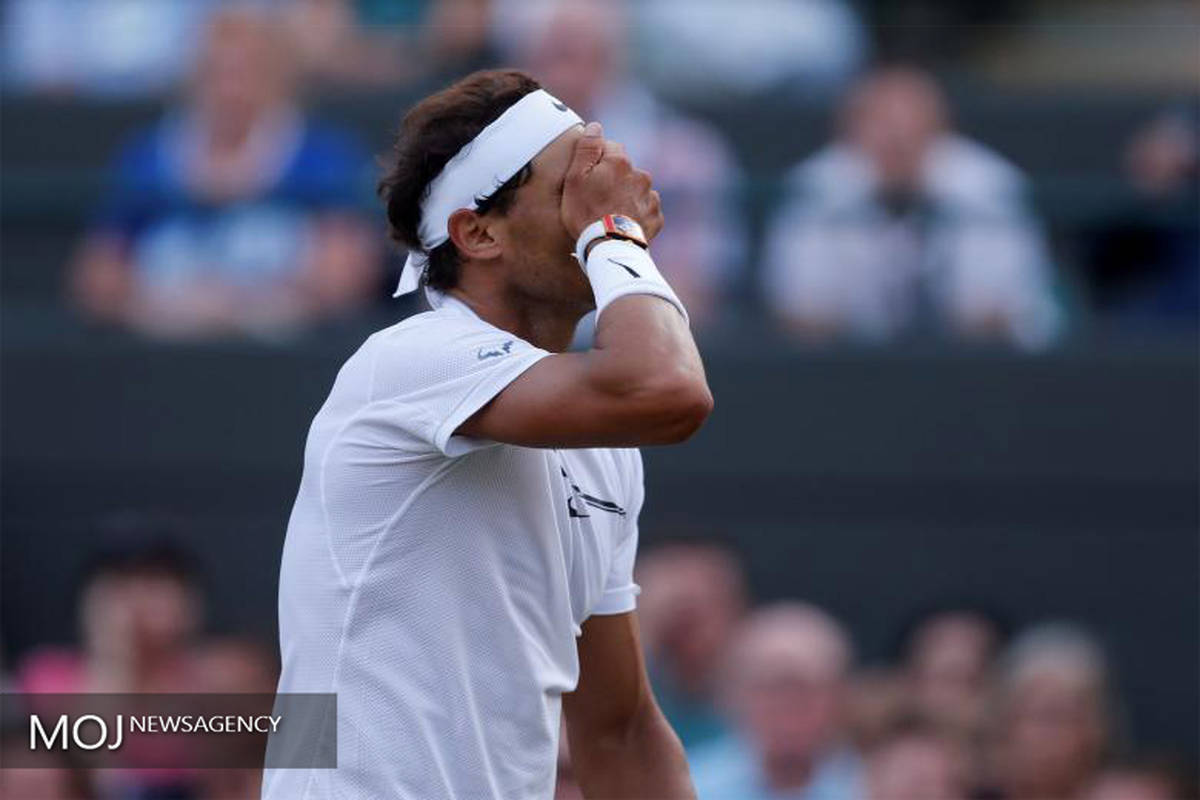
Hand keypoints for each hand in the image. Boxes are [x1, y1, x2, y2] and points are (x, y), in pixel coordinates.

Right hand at [561, 122, 663, 242]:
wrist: (608, 247)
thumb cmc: (586, 212)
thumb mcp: (575, 178)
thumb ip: (586, 149)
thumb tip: (595, 126)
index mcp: (620, 162)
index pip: (610, 148)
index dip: (597, 162)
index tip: (588, 179)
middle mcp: (640, 175)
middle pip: (624, 170)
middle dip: (613, 179)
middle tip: (596, 199)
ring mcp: (650, 197)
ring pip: (636, 189)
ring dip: (626, 196)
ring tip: (610, 214)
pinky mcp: (655, 217)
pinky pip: (645, 209)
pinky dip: (636, 214)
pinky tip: (622, 224)